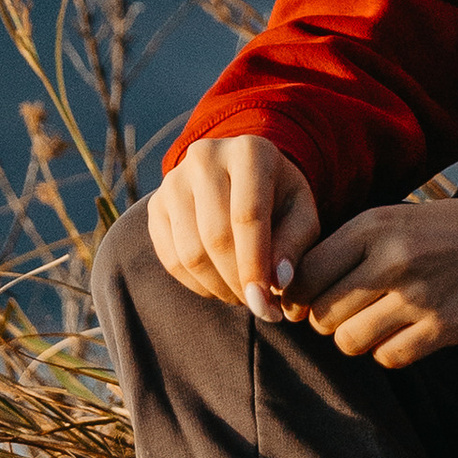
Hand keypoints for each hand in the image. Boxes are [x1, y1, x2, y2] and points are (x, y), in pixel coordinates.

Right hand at [146, 134, 322, 317]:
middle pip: (216, 236)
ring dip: (218, 287)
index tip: (266, 303)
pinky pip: (170, 258)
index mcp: (249, 151)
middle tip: (259, 306)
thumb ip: (296, 243)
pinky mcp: (156, 205)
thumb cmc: (279, 197)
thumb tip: (279, 281)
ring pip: (190, 252)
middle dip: (238, 281)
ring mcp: (174, 180)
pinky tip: (219, 285)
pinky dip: (196, 284)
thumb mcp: (301, 213)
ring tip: (242, 295)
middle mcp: (205, 157)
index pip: (247, 215)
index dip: (255, 265)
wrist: (241, 176)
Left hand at [291, 195, 457, 369]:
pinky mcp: (442, 328)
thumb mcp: (392, 218)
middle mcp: (390, 260)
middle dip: (327, 320)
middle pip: (323, 313)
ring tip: (374, 323)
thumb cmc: (444, 230)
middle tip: (345, 313)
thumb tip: (298, 291)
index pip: (306, 274)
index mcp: (372, 227)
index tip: (304, 302)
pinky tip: (402, 333)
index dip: (297, 295)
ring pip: (349, 341)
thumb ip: (346, 248)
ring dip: (356, 338)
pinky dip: (387, 352)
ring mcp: (417, 297)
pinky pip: (388, 358)